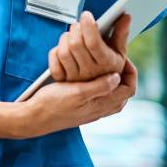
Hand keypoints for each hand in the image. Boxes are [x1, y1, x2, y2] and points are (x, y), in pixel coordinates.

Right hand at [23, 55, 137, 136]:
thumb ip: (99, 87)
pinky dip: (90, 70)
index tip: (124, 56)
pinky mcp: (83, 98)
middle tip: (112, 51)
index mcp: (105, 104)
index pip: (129, 87)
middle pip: (121, 83)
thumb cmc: (55, 107)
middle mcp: (103, 104)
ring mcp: (93, 102)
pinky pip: (95, 82)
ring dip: (104, 66)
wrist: (36, 116)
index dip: (130, 70)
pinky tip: (82, 62)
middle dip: (118, 66)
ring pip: (109, 81)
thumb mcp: (77, 94)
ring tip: (98, 54)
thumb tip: (117, 77)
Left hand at [48, 12, 130, 82]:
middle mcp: (90, 72)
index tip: (86, 15)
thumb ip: (121, 34)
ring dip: (65, 38)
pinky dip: (55, 51)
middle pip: (76, 44)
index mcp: (106, 64)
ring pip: (63, 52)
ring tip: (71, 35)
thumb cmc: (108, 68)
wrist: (99, 92)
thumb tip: (126, 17)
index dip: (88, 26)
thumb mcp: (118, 53)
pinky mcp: (62, 80)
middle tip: (79, 24)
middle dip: (76, 29)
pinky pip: (54, 61)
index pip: (93, 43)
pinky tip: (64, 47)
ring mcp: (75, 78)